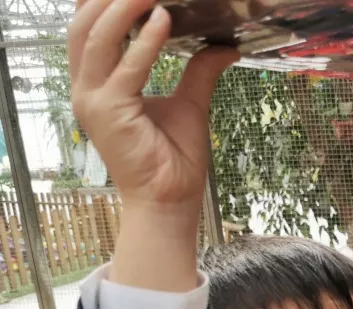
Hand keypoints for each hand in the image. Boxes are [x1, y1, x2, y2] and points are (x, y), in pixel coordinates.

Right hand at [69, 0, 234, 289]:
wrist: (170, 202)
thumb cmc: (174, 161)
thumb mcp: (191, 104)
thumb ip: (200, 71)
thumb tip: (224, 44)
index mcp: (98, 84)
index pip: (89, 30)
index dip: (103, 2)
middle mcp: (87, 89)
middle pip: (84, 24)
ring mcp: (93, 101)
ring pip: (96, 38)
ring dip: (123, 8)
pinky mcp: (109, 112)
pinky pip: (126, 68)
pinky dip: (145, 42)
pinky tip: (165, 21)